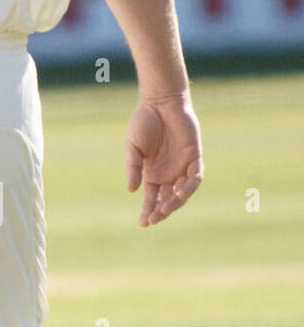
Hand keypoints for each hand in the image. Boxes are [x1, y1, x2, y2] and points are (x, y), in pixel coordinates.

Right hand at [125, 93, 202, 226]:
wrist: (160, 103)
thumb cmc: (144, 122)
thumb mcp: (133, 147)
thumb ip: (133, 168)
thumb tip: (132, 191)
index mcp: (152, 173)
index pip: (151, 197)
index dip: (148, 210)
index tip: (143, 223)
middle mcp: (168, 173)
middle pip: (167, 199)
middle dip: (161, 210)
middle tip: (154, 218)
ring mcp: (182, 166)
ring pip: (182, 192)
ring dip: (175, 202)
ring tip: (165, 209)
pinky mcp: (194, 157)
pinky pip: (195, 177)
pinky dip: (189, 186)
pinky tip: (180, 193)